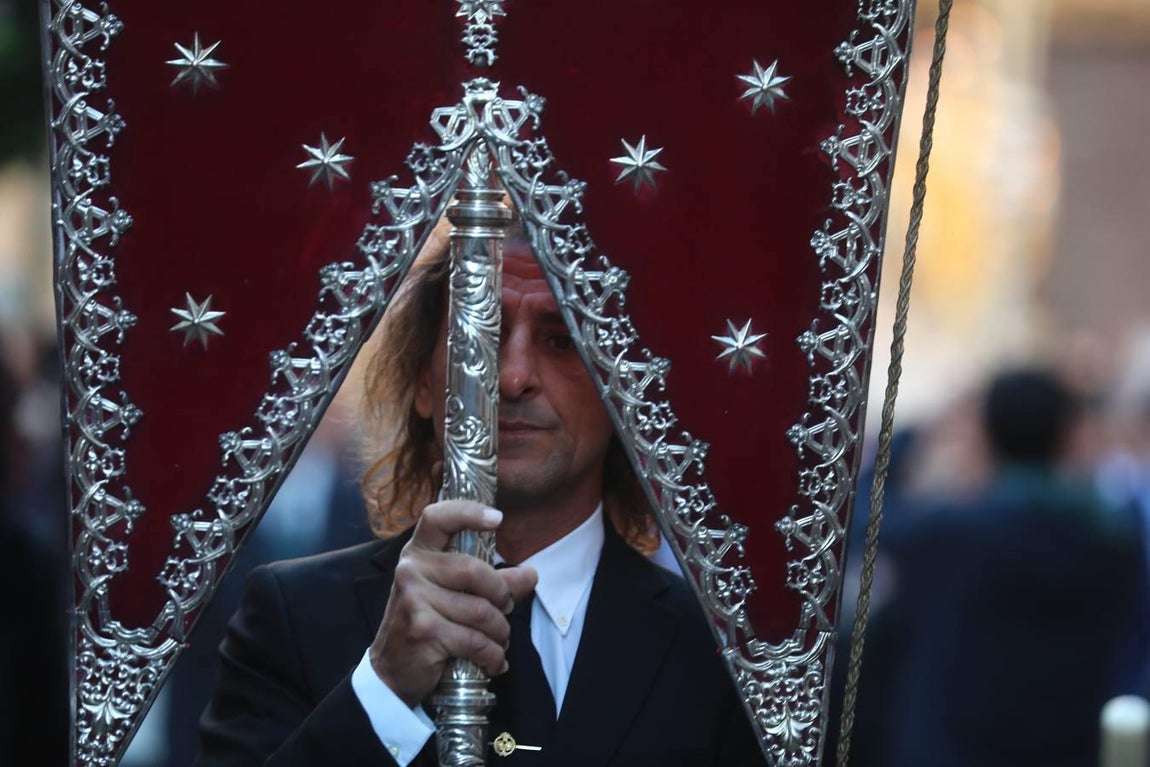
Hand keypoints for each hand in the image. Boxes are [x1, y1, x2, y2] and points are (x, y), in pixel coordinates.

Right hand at [369, 500, 537, 707]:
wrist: (392, 670)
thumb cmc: (427, 624)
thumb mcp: (454, 595)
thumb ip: (493, 582)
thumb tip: (531, 574)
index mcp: (417, 553)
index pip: (437, 517)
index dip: (468, 512)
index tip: (498, 519)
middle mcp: (410, 571)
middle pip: (474, 570)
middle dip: (501, 595)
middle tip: (506, 609)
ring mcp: (414, 600)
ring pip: (480, 611)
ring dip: (500, 632)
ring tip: (499, 640)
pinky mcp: (424, 630)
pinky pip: (475, 640)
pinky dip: (493, 655)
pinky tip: (495, 661)